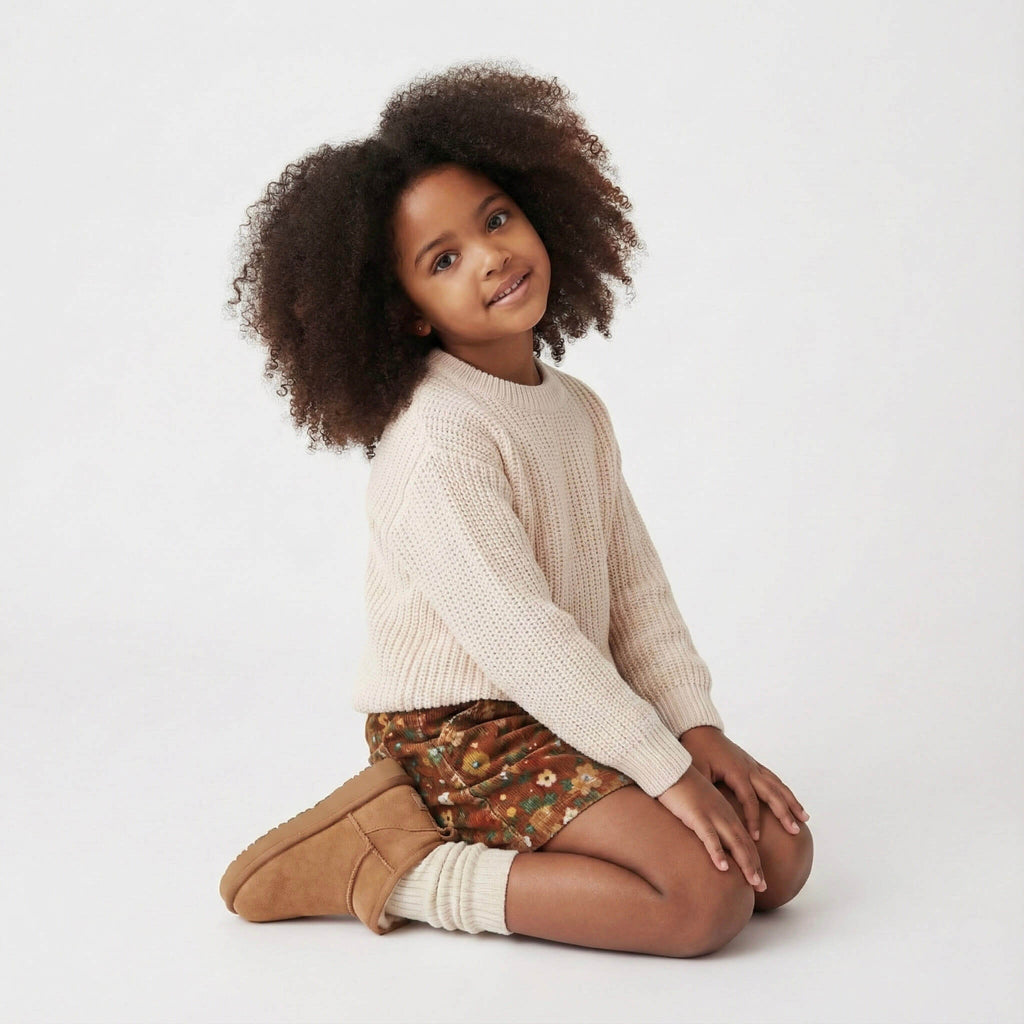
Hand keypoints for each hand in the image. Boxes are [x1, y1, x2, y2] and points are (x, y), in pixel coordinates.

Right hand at [657, 764, 766, 889]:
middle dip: (755, 867)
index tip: (759, 880)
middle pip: (745, 844)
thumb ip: (708, 821)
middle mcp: (724, 814)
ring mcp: (712, 814)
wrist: (670, 768)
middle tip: (762, 888)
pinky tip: (723, 867)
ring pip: (734, 842)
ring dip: (746, 864)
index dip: (754, 860)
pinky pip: (709, 836)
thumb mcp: (701, 806)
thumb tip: (710, 841)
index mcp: (727, 812)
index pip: (745, 840)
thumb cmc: (682, 788)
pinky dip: (717, 852)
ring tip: (754, 882)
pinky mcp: (697, 815)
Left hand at [678, 726, 809, 841]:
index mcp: (735, 771)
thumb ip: (705, 791)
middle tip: (795, 831)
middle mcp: (749, 767)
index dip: (753, 820)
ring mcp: (752, 764)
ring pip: (777, 785)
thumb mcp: (696, 771)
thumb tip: (710, 814)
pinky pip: (773, 778)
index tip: (755, 838)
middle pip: (772, 792)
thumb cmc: (695, 750)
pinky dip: (784, 790)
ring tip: (804, 818)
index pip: (749, 800)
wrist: (699, 730)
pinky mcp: (752, 763)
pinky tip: (791, 801)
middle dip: (784, 812)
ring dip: (791, 801)